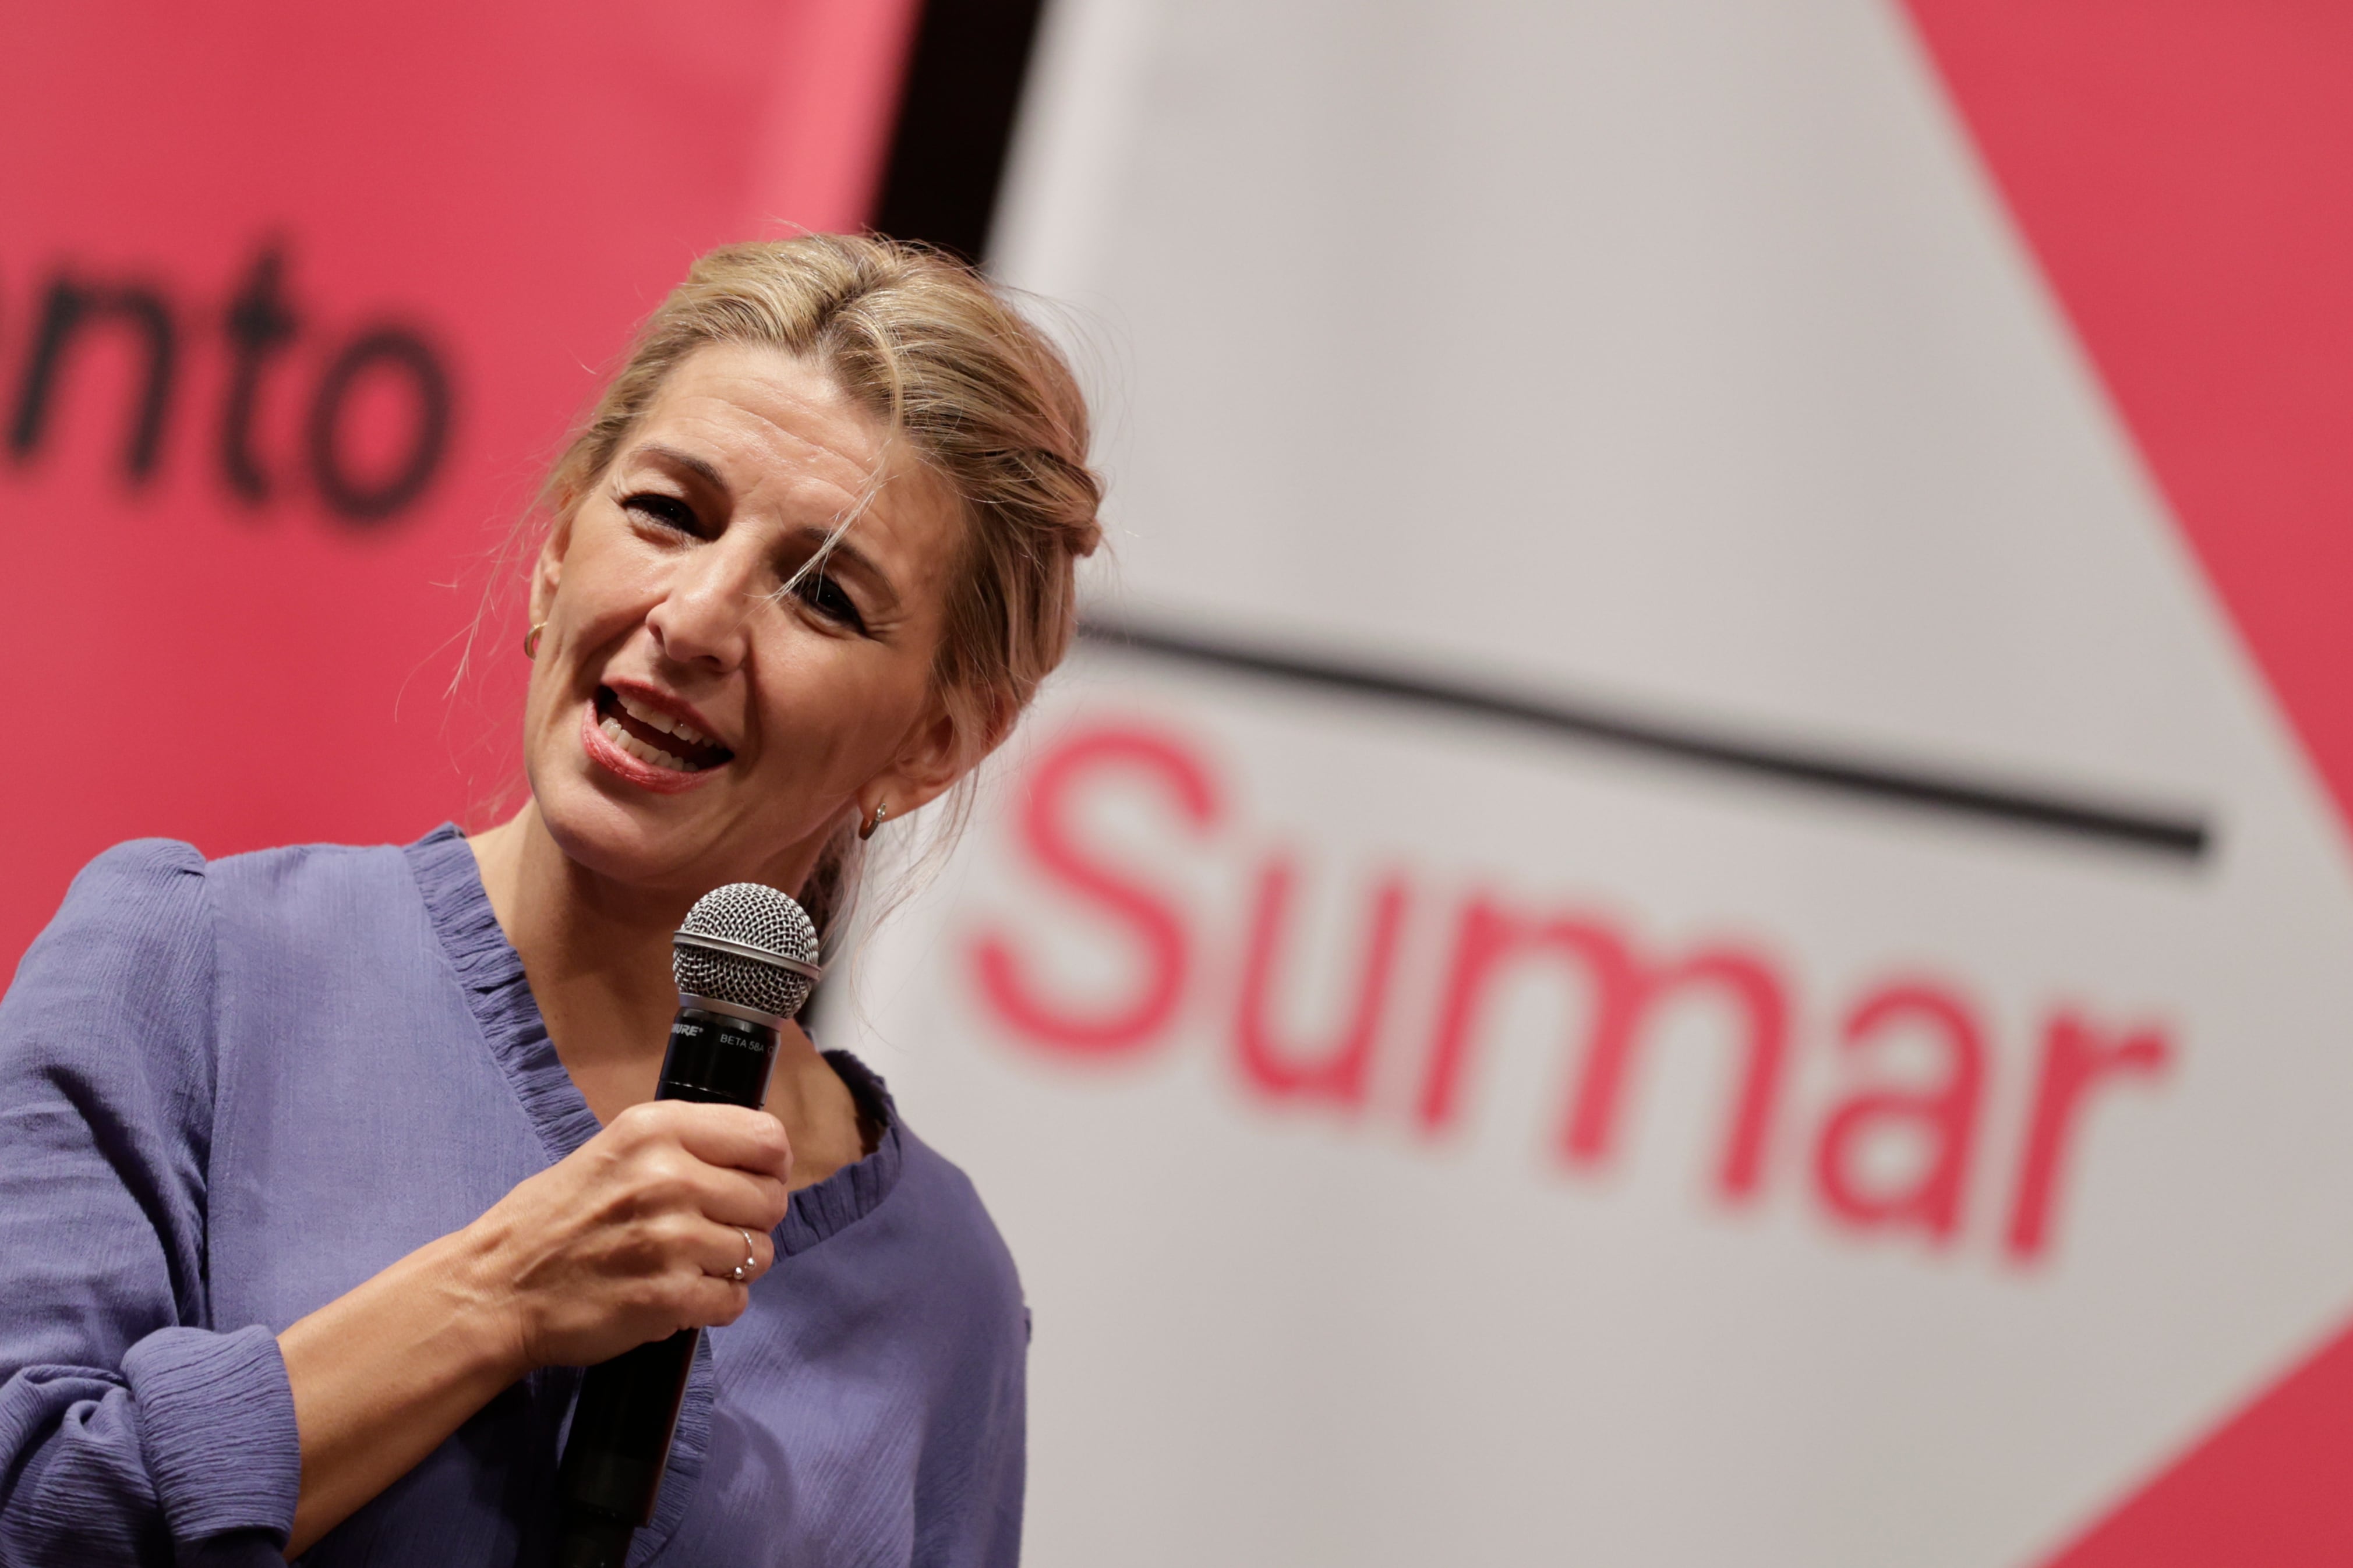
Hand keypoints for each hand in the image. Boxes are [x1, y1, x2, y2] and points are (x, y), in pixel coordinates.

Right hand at [467, 1101, 792, 1368]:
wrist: (496, 1288)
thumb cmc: (555, 1218)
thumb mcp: (617, 1149)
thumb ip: (686, 1144)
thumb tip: (760, 1154)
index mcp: (657, 1129)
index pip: (768, 1139)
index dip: (770, 1167)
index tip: (753, 1182)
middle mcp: (669, 1177)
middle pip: (770, 1200)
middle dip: (751, 1221)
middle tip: (711, 1232)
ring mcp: (671, 1239)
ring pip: (758, 1253)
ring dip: (733, 1266)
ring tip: (686, 1264)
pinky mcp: (670, 1297)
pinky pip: (735, 1300)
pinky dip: (716, 1304)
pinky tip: (679, 1295)